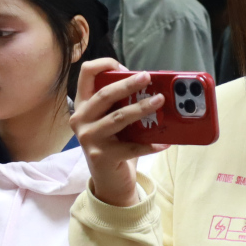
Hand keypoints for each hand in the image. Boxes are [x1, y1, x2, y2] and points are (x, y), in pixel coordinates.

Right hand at [70, 60, 165, 208]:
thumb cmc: (114, 144)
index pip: (85, 74)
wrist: (109, 180)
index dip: (103, 64)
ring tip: (160, 101)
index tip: (123, 66)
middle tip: (147, 77)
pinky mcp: (102, 156)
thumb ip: (121, 103)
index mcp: (82, 105)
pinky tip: (165, 142)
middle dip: (128, 83)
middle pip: (104, 94)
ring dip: (142, 108)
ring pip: (119, 117)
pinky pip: (131, 146)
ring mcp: (89, 138)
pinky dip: (151, 144)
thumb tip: (150, 85)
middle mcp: (80, 119)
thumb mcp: (111, 120)